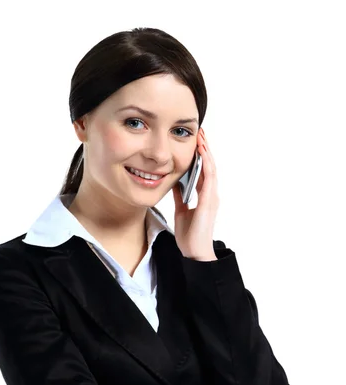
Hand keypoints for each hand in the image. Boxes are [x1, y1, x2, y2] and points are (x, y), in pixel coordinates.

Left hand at [172, 127, 219, 260]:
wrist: (194, 252)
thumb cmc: (190, 236)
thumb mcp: (181, 210)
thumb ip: (180, 196)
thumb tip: (173, 181)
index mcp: (205, 196)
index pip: (203, 171)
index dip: (200, 155)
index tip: (195, 141)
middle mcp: (211, 194)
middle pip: (209, 166)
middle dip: (205, 148)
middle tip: (200, 131)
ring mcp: (212, 197)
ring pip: (211, 169)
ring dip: (206, 152)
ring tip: (201, 137)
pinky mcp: (209, 202)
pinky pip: (209, 178)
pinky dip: (206, 164)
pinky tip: (202, 153)